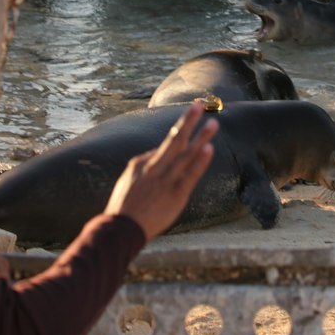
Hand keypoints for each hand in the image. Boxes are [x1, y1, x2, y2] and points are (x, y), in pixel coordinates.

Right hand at [103, 101, 218, 242]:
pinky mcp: (175, 196)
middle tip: (198, 105)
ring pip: (185, 155)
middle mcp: (156, 169)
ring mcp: (166, 181)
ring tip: (213, 124)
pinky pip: (190, 175)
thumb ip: (144, 163)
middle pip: (175, 141)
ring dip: (200, 138)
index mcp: (145, 164)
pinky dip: (199, 162)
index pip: (167, 143)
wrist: (120, 229)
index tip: (192, 113)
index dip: (181, 127)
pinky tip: (209, 149)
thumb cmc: (124, 206)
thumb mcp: (129, 179)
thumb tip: (156, 152)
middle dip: (187, 122)